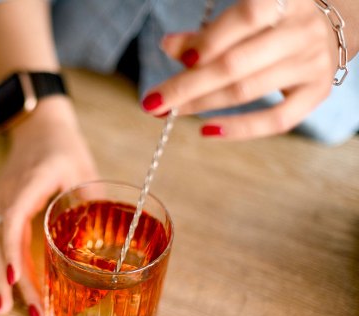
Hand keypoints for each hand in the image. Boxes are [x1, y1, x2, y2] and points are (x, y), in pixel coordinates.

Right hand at [0, 97, 97, 315]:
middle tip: (23, 311)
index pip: (13, 219)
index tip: (17, 280)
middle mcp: (8, 192)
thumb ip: (93, 203)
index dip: (12, 251)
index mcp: (32, 182)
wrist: (39, 126)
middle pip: (0, 239)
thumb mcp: (84, 170)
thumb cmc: (64, 147)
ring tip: (0, 308)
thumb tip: (112, 244)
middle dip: (9, 277)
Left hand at [142, 0, 340, 139]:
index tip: (179, 61)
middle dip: (188, 85)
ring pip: (248, 91)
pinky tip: (206, 131)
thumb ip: (209, 32)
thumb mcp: (245, 16)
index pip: (246, 17)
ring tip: (169, 112)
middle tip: (153, 102)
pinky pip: (276, 120)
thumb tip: (168, 45)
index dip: (210, 40)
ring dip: (201, 105)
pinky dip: (239, 129)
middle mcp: (302, 31)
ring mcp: (312, 63)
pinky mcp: (316, 93)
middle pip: (236, 64)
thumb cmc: (273, 21)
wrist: (329, 27)